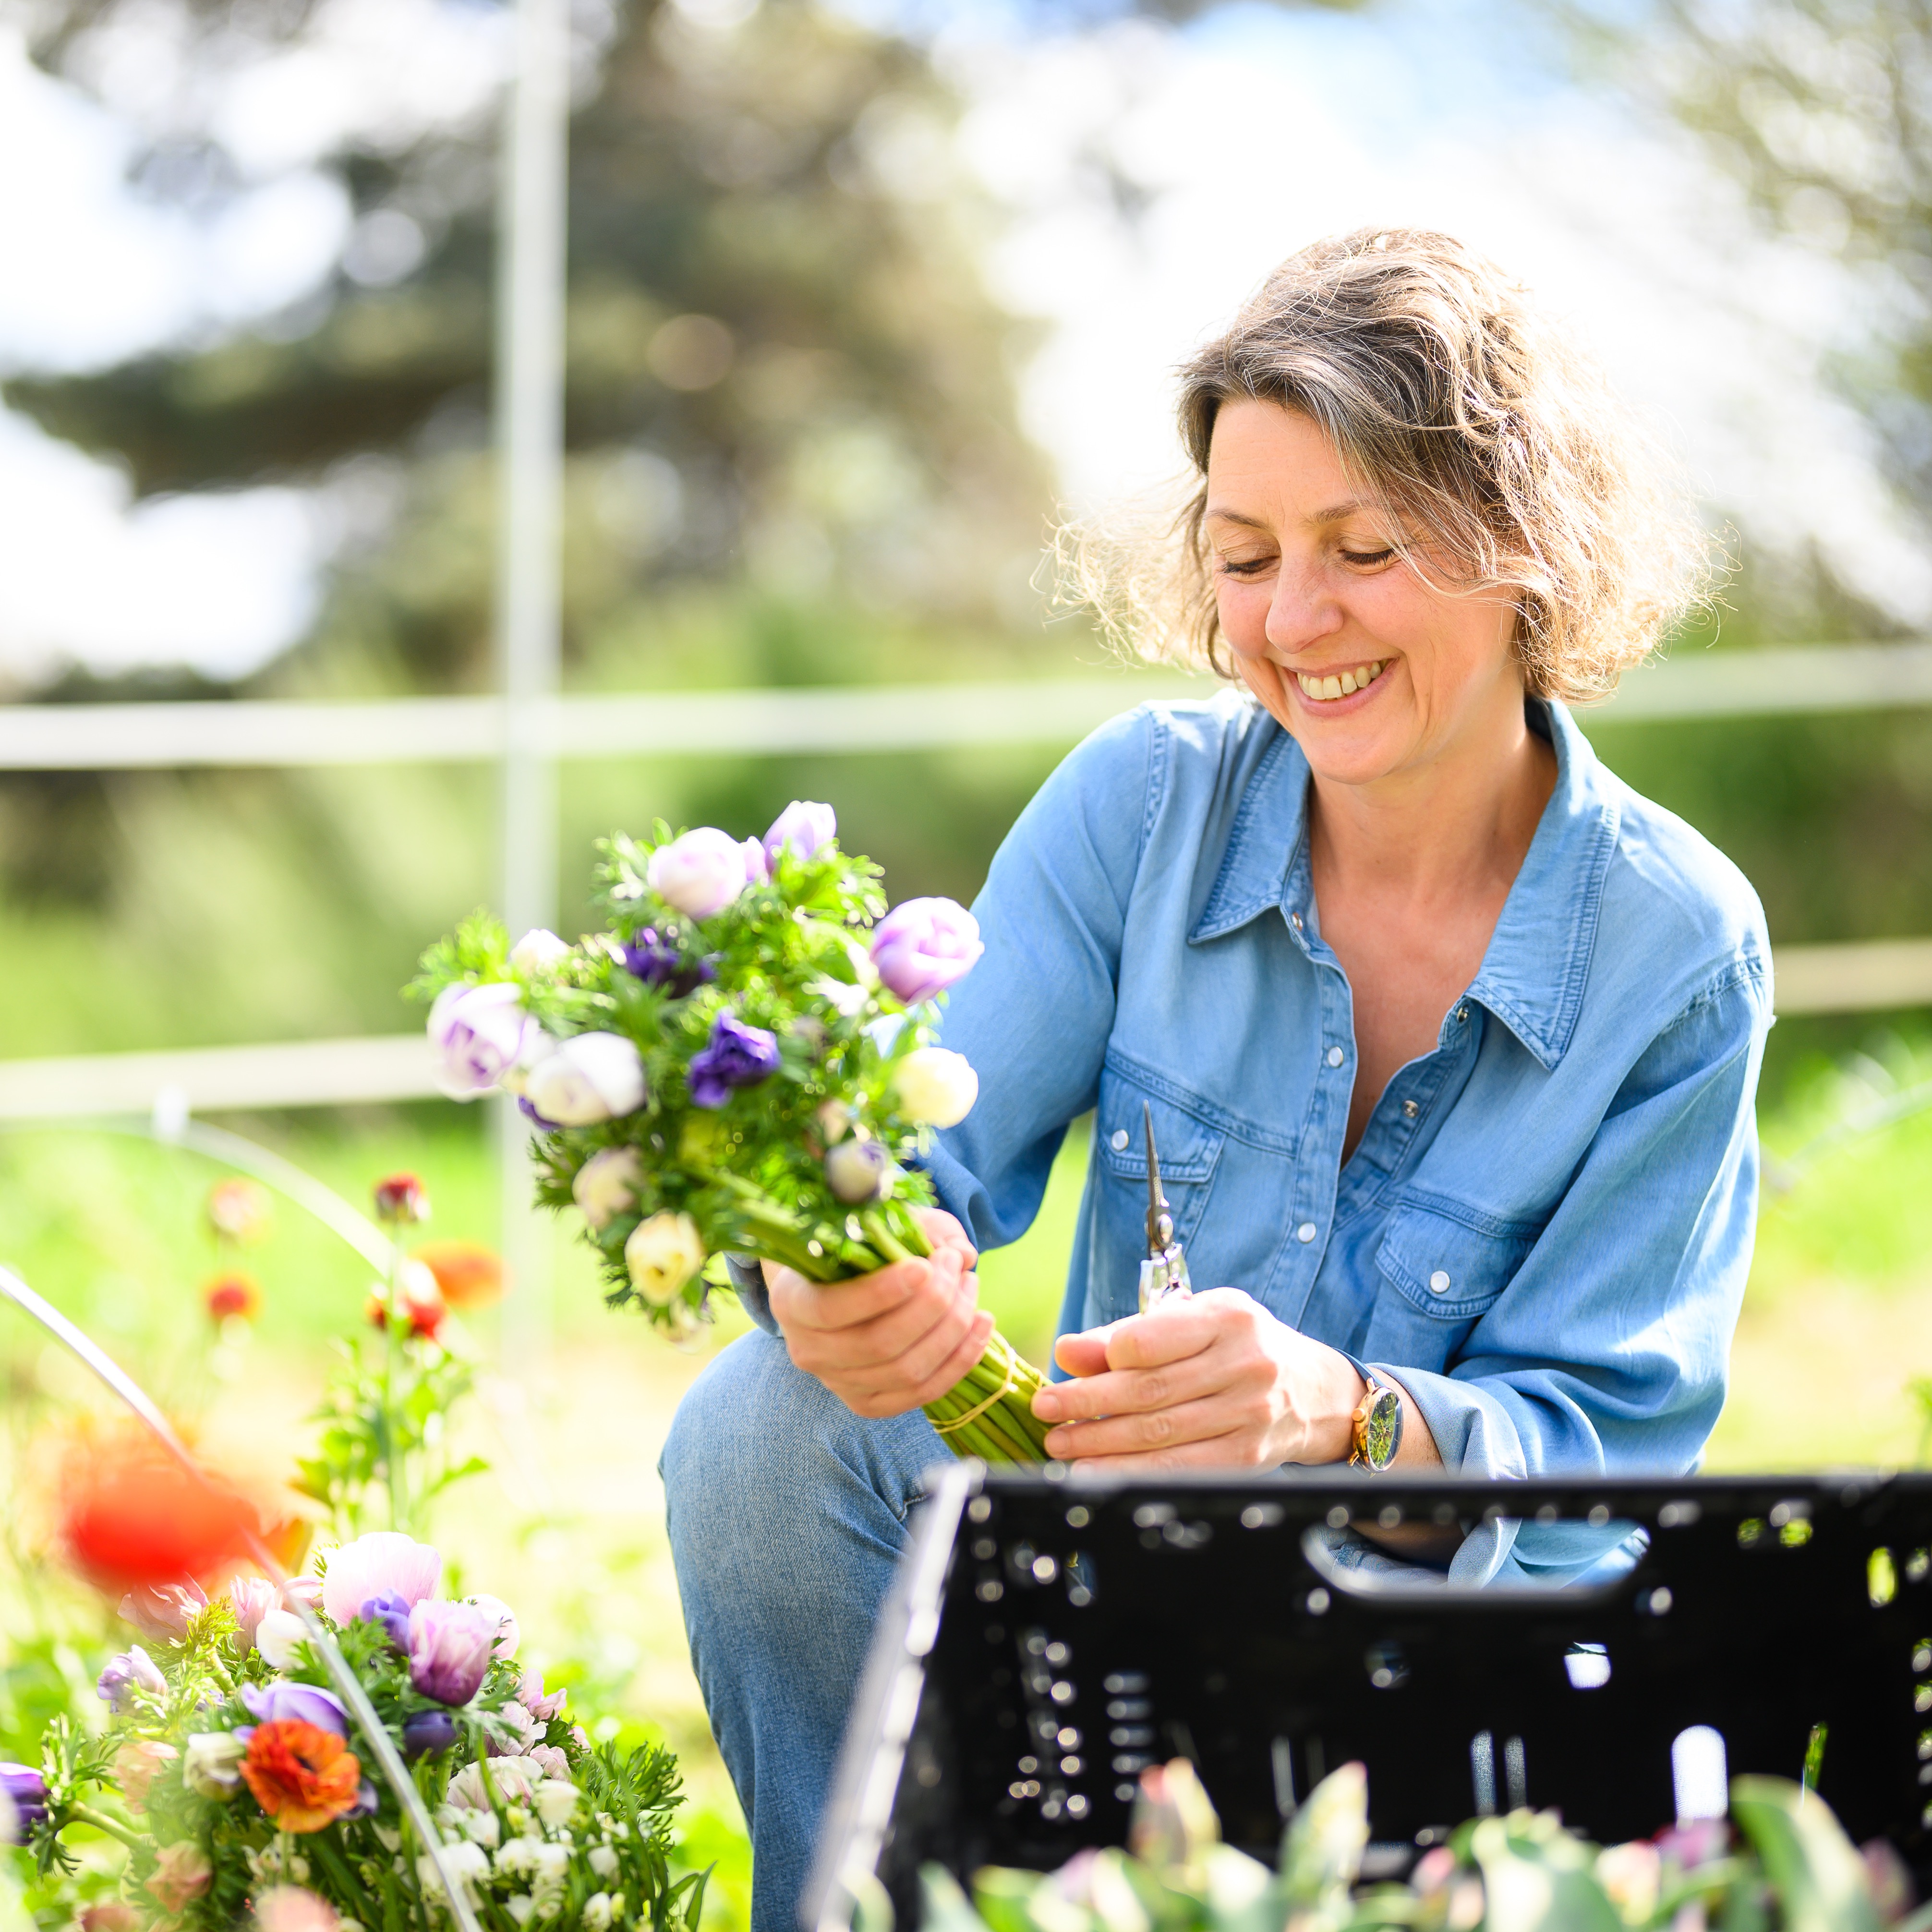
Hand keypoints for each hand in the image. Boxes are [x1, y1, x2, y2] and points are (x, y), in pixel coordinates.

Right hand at [765, 1208, 991, 1419]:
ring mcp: (839, 1384)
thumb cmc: (852, 1245)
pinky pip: (924, 1393)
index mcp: (792, 1303)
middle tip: (956, 1263)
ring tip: (971, 1285)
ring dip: (953, 1328)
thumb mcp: (874, 1224)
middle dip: (932, 1303)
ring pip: (908, 1371)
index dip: (882, 1291)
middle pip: (880, 1344)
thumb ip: (917, 1228)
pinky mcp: (870, 1403)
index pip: (833, 1310)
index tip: (924, 1265)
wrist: (829, 1285)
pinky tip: (983, 1324)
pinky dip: (962, 1359)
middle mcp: (808, 1351)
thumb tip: (963, 1252)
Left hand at [1029, 1288, 1364, 1470]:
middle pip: (1148, 1390)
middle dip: (1086, 1403)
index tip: (1065, 1365)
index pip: (1151, 1338)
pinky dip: (1130, 1471)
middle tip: (1045, 1409)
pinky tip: (1095, 1471)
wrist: (1311, 1389)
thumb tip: (1067, 1352)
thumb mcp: (1193, 1320)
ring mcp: (1248, 1414)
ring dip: (1099, 1442)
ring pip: (1158, 1433)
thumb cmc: (1237, 1345)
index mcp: (1226, 1317)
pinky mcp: (1245, 1457)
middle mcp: (1243, 1365)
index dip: (1104, 1355)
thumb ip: (1129, 1333)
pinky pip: (1178, 1468)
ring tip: (1059, 1443)